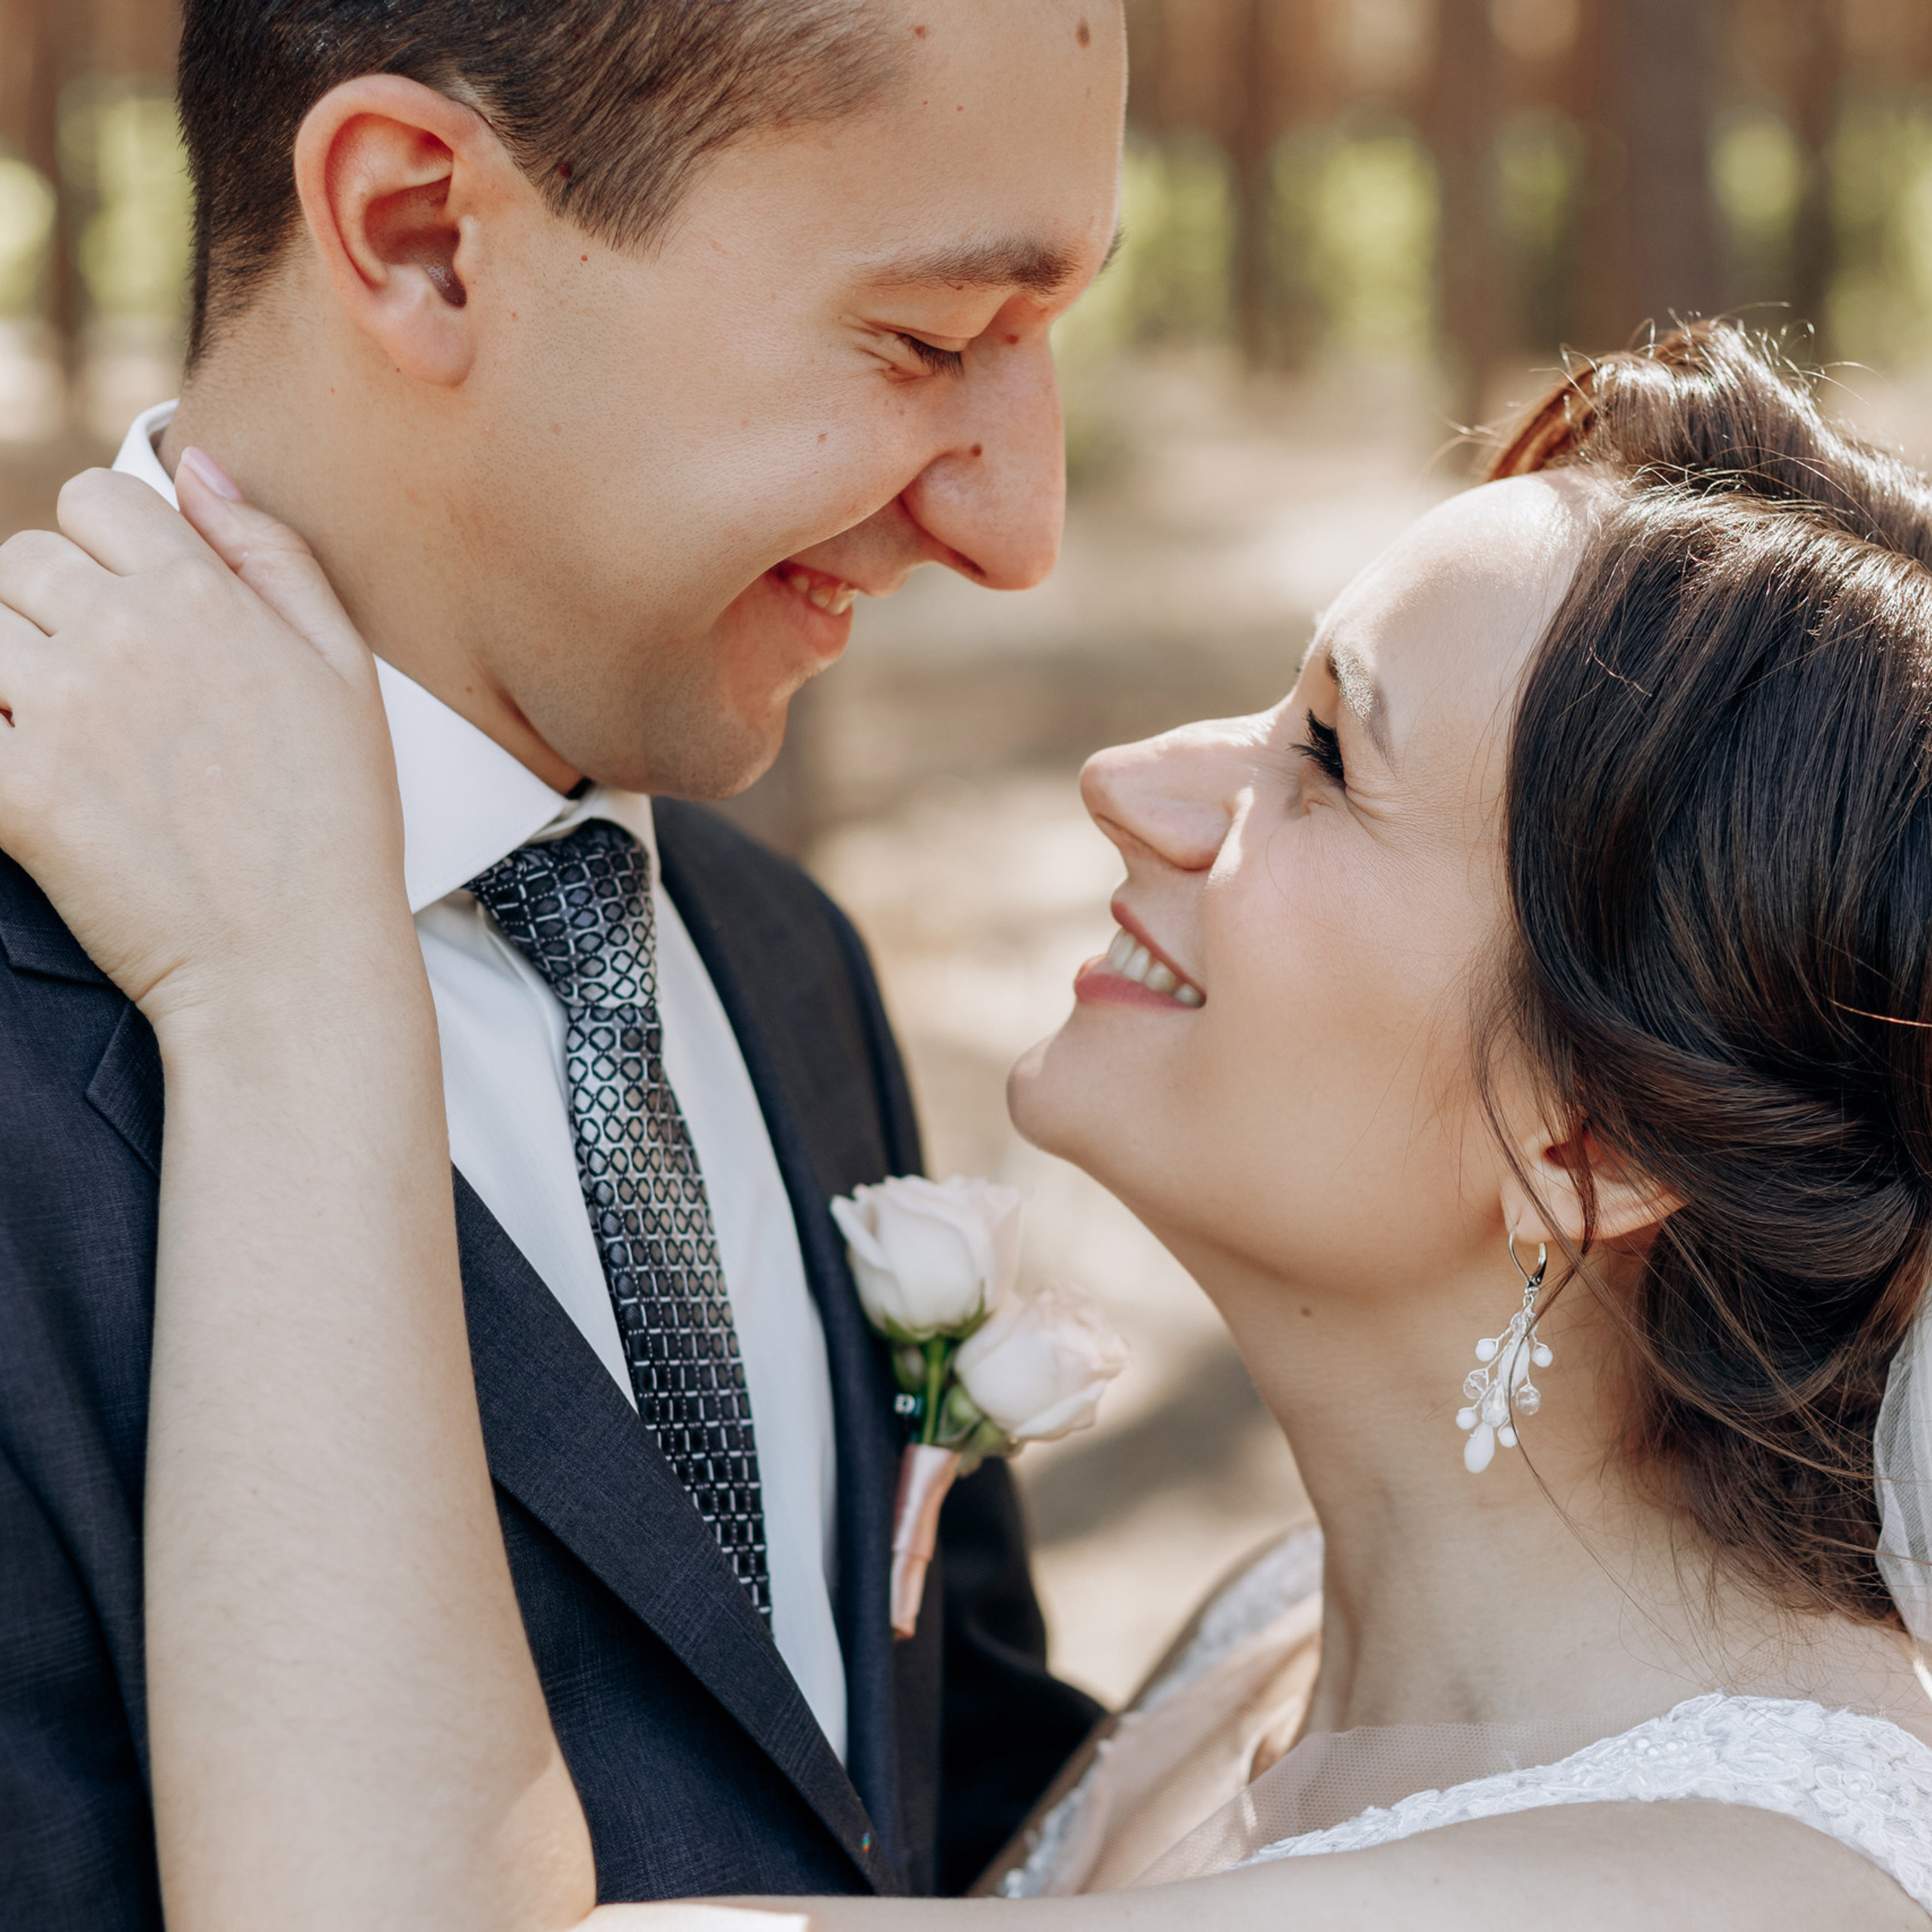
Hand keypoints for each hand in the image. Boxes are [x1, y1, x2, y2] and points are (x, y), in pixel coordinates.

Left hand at [0, 454, 413, 1042]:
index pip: (95, 500)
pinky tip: (37, 779)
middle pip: (21, 560)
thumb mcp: (345, 672)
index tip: (129, 608)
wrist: (296, 961)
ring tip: (69, 739)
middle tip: (105, 693)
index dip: (107, 548)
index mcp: (205, 598)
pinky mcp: (12, 790)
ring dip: (11, 675)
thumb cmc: (334, 822)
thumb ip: (273, 555)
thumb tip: (197, 469)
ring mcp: (61, 711)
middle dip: (51, 612)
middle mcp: (125, 635)